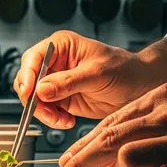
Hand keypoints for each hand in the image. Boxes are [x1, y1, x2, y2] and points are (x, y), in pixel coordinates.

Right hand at [14, 31, 151, 128]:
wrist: (139, 87)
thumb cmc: (124, 70)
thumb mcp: (98, 73)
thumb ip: (69, 81)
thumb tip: (41, 89)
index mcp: (61, 46)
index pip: (33, 58)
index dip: (27, 76)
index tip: (30, 93)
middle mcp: (55, 63)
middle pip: (28, 80)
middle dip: (34, 99)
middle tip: (48, 111)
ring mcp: (56, 82)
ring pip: (34, 99)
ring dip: (44, 113)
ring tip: (62, 120)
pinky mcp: (61, 99)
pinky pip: (46, 111)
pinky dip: (52, 119)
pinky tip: (67, 121)